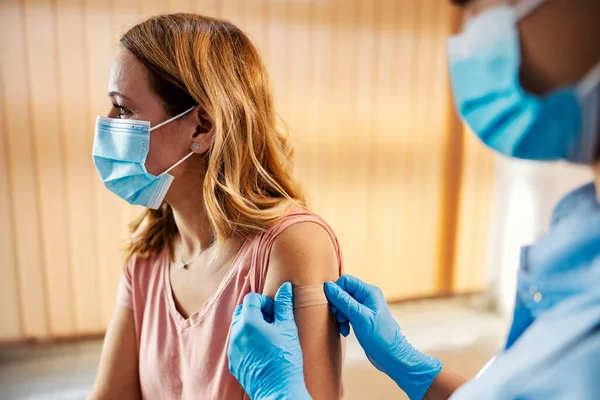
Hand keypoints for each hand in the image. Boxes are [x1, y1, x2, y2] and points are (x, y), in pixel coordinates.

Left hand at [228, 282, 310, 399]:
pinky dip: (248, 342)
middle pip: (242, 312)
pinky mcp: (233, 363)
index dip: (265, 302)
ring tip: (269, 337)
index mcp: (248, 323)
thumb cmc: (285, 359)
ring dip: (252, 327)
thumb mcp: (288, 328)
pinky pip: (237, 344)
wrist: (279, 390)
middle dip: (256, 312)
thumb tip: (285, 287)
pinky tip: (263, 350)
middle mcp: (236, 334)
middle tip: (273, 323)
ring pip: (239, 328)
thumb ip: (284, 305)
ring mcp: (232, 350)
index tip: (276, 313)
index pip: (251, 299)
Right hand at [324, 275, 441, 399]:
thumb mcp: (359, 317)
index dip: (336, 291)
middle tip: (339, 318)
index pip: (346, 281)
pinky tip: (345, 332)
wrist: (392, 357)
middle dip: (337, 305)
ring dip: (339, 316)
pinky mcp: (362, 319)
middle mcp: (367, 298)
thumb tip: (328, 286)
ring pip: (343, 305)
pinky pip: (347, 315)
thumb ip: (343, 301)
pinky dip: (343, 322)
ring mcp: (364, 309)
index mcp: (369, 292)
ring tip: (343, 327)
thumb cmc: (380, 337)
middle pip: (343, 293)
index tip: (333, 306)